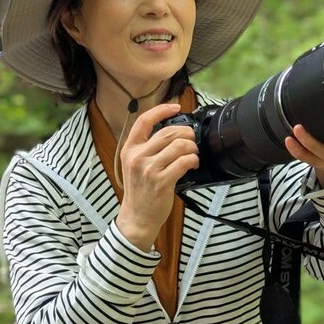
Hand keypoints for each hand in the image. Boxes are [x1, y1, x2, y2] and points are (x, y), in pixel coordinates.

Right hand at [117, 103, 199, 249]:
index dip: (162, 110)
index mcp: (130, 149)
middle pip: (169, 132)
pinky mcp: (162, 181)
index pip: (144, 120)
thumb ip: (148, 147)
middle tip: (191, 141)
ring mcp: (149, 169)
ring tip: (192, 154)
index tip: (176, 107)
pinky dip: (193, 160)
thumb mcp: (135, 164)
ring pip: (180, 145)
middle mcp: (137, 156)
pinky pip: (185, 161)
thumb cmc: (140, 189)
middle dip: (187, 133)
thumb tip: (172, 130)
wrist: (137, 216)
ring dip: (192, 148)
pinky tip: (192, 164)